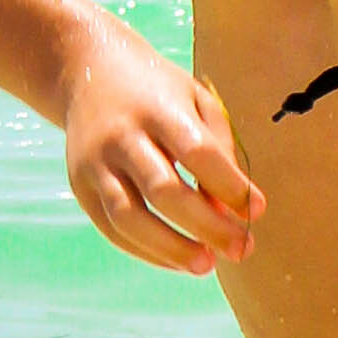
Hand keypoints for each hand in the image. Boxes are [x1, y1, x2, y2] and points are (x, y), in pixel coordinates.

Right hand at [63, 31, 263, 276]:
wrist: (87, 71)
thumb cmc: (157, 91)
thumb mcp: (197, 100)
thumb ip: (219, 149)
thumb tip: (231, 211)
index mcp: (158, 108)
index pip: (197, 152)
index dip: (229, 186)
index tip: (258, 211)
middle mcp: (121, 136)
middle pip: (164, 190)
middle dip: (207, 227)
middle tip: (242, 250)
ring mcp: (95, 164)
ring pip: (130, 218)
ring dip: (171, 250)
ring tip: (208, 266)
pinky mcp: (80, 187)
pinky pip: (112, 229)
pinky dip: (146, 251)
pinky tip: (177, 260)